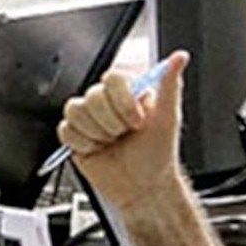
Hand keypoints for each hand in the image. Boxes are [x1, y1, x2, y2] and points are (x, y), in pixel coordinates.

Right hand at [56, 51, 189, 214]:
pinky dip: (83, 143)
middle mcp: (105, 102)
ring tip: (110, 142)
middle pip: (92, 96)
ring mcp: (88, 118)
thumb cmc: (157, 155)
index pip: (112, 78)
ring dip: (96, 133)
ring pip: (75, 111)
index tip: (137, 121)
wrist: (142, 188)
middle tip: (124, 135)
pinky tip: (97, 149)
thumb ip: (170, 85)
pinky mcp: (74, 135)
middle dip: (111, 123)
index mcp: (127, 92)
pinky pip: (65, 130)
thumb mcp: (169, 119)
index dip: (122, 101)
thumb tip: (179, 58)